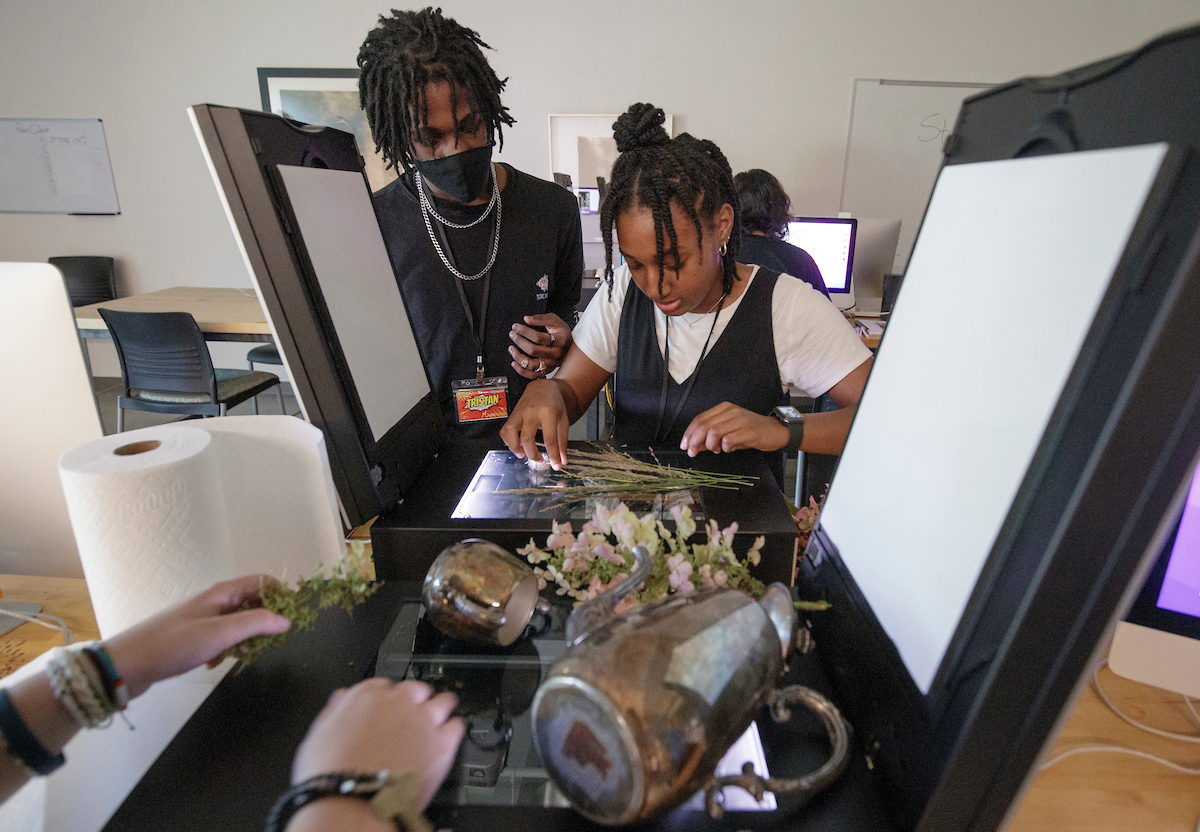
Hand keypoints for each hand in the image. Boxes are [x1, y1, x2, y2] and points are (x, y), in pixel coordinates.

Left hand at [102, 575, 290, 697]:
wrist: (126, 664)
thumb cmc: (172, 645)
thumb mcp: (219, 634)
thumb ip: (256, 624)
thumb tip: (287, 619)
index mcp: (222, 593)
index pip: (263, 582)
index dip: (282, 595)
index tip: (294, 617)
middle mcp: (214, 601)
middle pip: (253, 602)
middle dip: (264, 622)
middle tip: (266, 643)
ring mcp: (203, 618)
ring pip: (238, 623)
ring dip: (244, 639)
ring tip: (237, 656)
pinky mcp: (193, 636)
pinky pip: (222, 638)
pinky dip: (225, 650)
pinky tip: (214, 663)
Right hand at [292, 679, 463, 809]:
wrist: (351, 802)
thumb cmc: (331, 774)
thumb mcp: (318, 734)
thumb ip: (335, 711)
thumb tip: (341, 699)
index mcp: (367, 695)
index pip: (384, 685)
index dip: (387, 698)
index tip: (388, 707)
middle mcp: (399, 702)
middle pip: (416, 689)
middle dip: (415, 699)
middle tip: (414, 712)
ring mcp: (423, 721)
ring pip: (442, 702)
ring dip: (441, 707)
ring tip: (441, 713)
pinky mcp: (441, 744)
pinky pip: (457, 726)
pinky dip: (455, 728)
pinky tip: (452, 732)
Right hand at [499, 379, 569, 468]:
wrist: (542, 387)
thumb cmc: (554, 403)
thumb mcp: (563, 421)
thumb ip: (562, 442)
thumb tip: (562, 461)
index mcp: (548, 413)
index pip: (549, 439)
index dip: (552, 455)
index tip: (555, 465)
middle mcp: (531, 413)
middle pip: (527, 439)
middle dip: (532, 454)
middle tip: (539, 459)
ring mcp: (519, 413)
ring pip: (510, 433)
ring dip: (515, 448)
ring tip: (524, 454)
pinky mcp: (512, 414)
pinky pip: (504, 430)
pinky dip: (508, 441)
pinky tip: (517, 445)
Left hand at [509, 313, 571, 378]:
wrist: (571, 346)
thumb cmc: (561, 332)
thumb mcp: (555, 321)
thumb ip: (541, 318)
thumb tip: (526, 319)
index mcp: (559, 341)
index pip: (538, 337)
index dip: (524, 331)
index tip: (515, 326)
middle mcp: (555, 354)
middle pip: (533, 351)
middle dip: (519, 341)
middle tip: (512, 334)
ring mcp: (551, 364)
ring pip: (531, 365)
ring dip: (518, 357)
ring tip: (511, 348)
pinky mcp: (547, 371)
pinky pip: (532, 375)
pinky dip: (522, 371)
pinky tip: (514, 363)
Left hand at [679, 402, 788, 456]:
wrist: (775, 431)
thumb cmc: (750, 431)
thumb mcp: (729, 430)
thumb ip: (711, 435)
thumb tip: (693, 445)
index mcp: (724, 408)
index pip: (700, 419)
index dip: (689, 433)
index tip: (684, 445)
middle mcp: (730, 411)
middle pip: (704, 426)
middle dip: (694, 441)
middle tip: (692, 452)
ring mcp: (740, 420)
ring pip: (713, 433)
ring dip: (710, 445)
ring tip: (716, 450)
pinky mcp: (748, 431)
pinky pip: (728, 441)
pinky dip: (724, 448)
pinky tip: (729, 449)